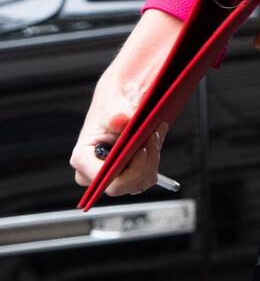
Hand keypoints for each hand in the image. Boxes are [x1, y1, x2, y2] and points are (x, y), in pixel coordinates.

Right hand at [70, 78, 169, 196]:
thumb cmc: (111, 100)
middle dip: (146, 163)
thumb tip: (120, 121)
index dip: (129, 172)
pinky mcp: (127, 172)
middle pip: (126, 184)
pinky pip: (146, 174)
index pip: (106, 181)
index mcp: (82, 158)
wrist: (119, 96)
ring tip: (156, 131)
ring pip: (140, 181)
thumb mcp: (112, 102)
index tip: (144, 150)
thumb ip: (115, 114)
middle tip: (154, 135)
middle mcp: (94, 172)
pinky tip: (156, 135)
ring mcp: (112, 175)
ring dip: (153, 158)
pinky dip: (155, 156)